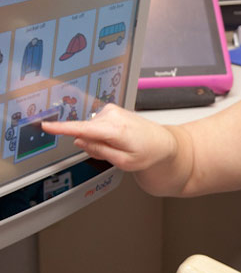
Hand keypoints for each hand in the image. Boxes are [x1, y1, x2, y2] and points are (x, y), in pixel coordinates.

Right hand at [42, 104, 175, 172]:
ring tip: (120, 146)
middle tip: (114, 154)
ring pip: (91, 130)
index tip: (46, 126)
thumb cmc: (148, 153)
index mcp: (115, 129)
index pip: (82, 129)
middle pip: (86, 133)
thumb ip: (99, 151)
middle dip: (93, 145)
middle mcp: (112, 115)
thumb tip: (81, 142)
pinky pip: (97, 125)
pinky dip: (103, 135)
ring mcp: (112, 111)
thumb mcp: (123, 161)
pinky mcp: (112, 110)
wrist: (162, 142)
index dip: (62, 129)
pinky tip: (118, 139)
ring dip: (99, 140)